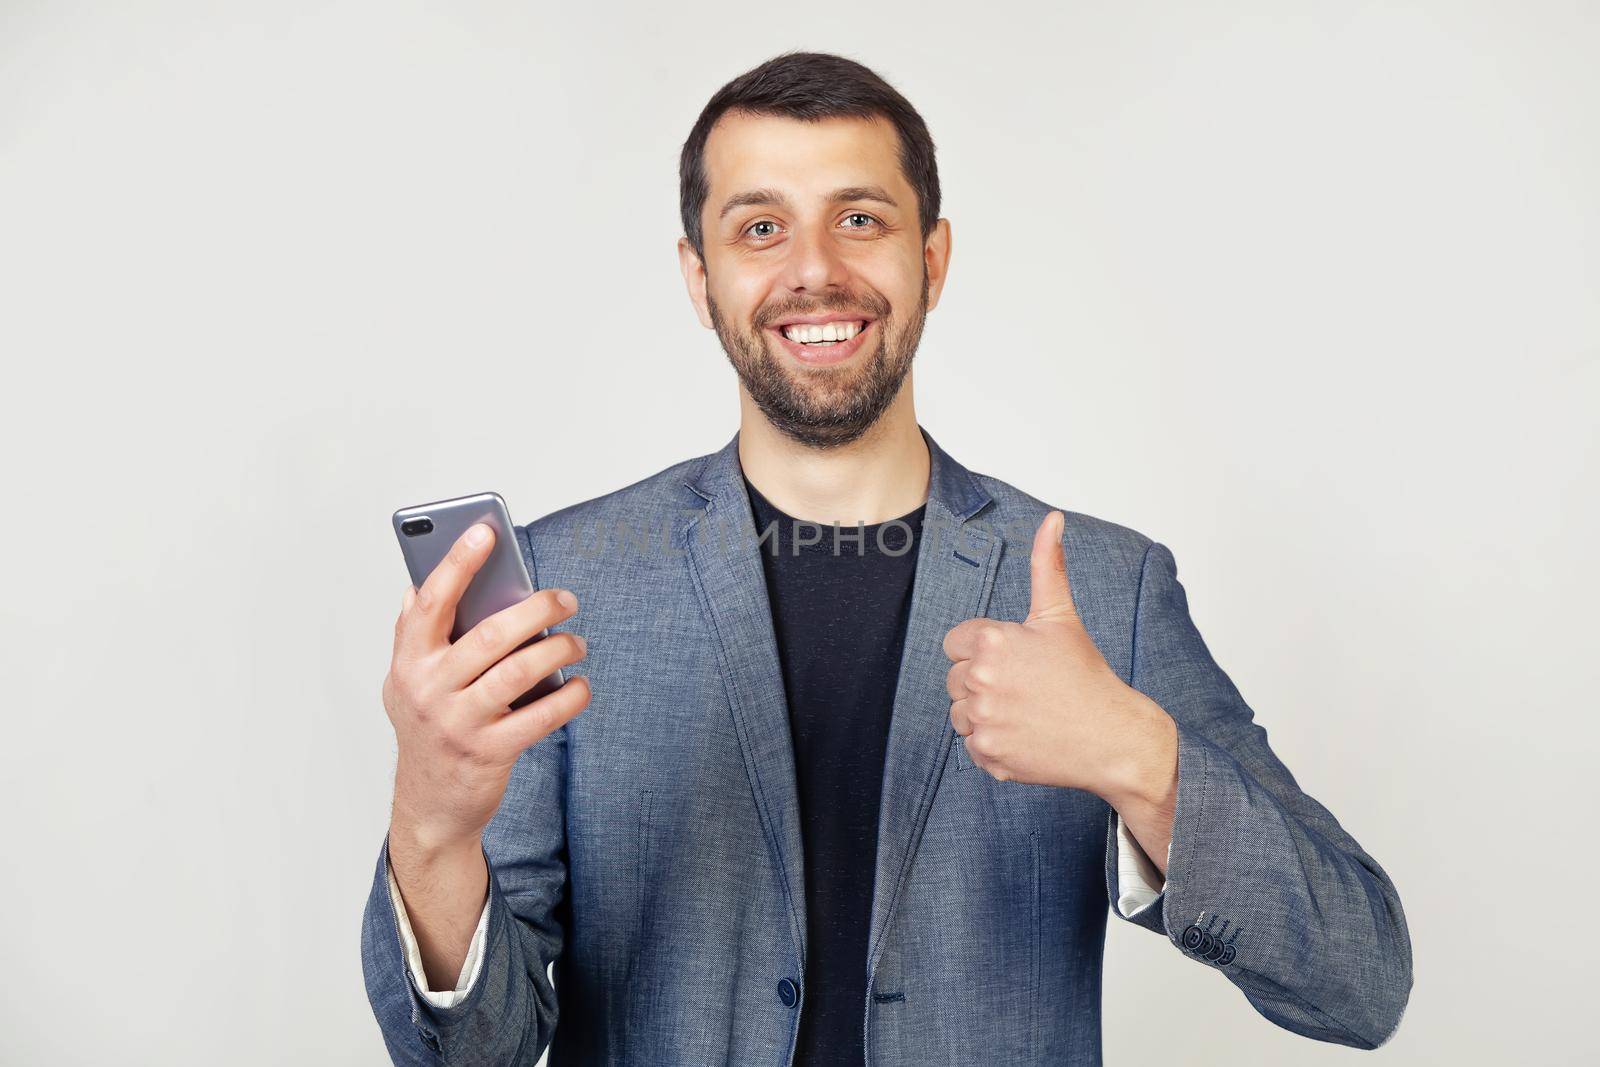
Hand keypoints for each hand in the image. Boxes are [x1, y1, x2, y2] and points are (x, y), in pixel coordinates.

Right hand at [383, 522, 591, 851]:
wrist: (429, 806)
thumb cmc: (425, 730)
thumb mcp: (403, 682)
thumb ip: (409, 636)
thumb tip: (415, 584)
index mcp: (409, 663)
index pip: (431, 602)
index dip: (457, 563)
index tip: (485, 532)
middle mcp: (430, 689)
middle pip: (490, 634)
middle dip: (536, 609)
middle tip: (566, 599)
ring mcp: (460, 722)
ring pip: (520, 671)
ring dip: (558, 649)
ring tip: (578, 642)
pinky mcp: (490, 752)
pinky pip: (541, 716)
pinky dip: (569, 696)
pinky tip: (582, 684)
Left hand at [942, 510, 1169, 798]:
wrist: (1113, 737)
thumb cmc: (1086, 675)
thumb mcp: (1061, 617)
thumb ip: (1047, 565)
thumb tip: (1053, 518)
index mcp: (990, 642)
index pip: (955, 643)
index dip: (985, 651)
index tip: (1017, 661)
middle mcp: (979, 681)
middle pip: (954, 679)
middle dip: (983, 682)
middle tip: (1027, 688)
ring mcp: (983, 722)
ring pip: (959, 713)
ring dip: (984, 714)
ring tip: (1025, 711)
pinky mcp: (988, 755)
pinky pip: (971, 745)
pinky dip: (993, 744)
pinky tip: (1025, 736)